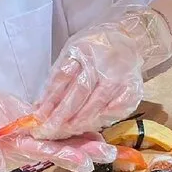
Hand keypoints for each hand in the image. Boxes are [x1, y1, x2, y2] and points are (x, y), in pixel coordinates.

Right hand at [0, 90, 115, 171]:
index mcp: (17, 148)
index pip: (44, 154)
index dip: (65, 157)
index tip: (85, 162)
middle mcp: (29, 144)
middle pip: (60, 149)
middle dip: (85, 152)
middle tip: (110, 155)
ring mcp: (33, 133)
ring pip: (62, 138)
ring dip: (84, 142)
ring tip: (108, 146)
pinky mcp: (35, 120)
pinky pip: (58, 124)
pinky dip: (74, 126)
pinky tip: (93, 125)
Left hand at [32, 2, 171, 139]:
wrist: (128, 39)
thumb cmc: (95, 47)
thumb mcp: (73, 50)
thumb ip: (59, 75)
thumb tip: (41, 104)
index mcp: (82, 50)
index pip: (62, 78)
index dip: (49, 99)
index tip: (39, 116)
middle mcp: (102, 63)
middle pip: (79, 93)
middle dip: (61, 115)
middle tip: (49, 131)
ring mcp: (119, 77)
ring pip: (96, 104)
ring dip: (78, 121)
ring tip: (65, 132)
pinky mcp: (132, 90)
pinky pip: (115, 110)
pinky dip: (101, 120)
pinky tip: (89, 126)